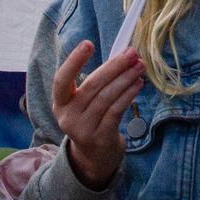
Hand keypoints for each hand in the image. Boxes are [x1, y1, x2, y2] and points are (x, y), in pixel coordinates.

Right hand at [50, 40, 144, 189]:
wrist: (94, 155)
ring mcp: (82, 129)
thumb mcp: (84, 102)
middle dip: (114, 66)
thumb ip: (97, 80)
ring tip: (139, 66)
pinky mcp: (100, 137)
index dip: (73, 61)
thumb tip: (123, 55)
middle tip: (132, 53)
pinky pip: (116, 111)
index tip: (88, 43)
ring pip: (106, 97)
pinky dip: (128, 95)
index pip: (61, 79)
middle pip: (91, 85)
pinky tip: (138, 84)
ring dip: (126, 79)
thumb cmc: (91, 118)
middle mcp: (67, 116)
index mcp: (60, 102)